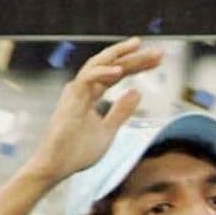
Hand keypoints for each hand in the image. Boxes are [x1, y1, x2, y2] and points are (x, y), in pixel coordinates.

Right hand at [21, 38, 163, 184]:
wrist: (57, 167)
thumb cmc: (77, 151)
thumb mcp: (108, 130)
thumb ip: (121, 111)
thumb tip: (137, 92)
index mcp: (90, 94)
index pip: (116, 74)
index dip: (136, 65)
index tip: (158, 60)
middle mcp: (82, 88)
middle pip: (110, 65)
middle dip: (134, 57)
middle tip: (158, 51)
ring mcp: (75, 93)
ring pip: (97, 65)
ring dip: (119, 55)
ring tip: (138, 47)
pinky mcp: (70, 101)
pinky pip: (86, 79)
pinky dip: (102, 73)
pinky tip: (120, 71)